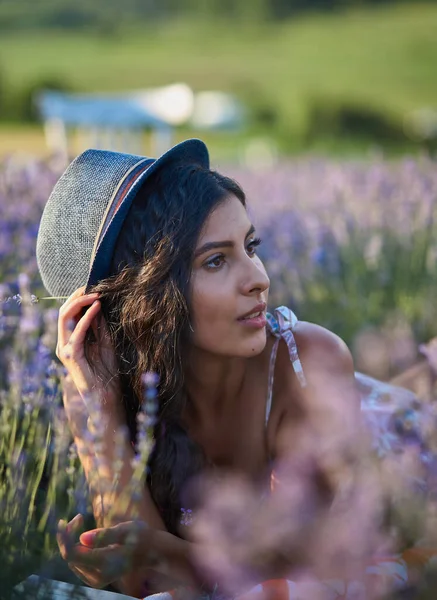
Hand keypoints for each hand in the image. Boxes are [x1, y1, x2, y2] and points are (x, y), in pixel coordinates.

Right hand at [56, 285, 121, 415]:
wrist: (106, 393)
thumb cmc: (106, 370)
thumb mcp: (105, 341)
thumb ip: (99, 325)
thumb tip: (99, 303)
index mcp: (70, 338)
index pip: (69, 312)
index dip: (79, 297)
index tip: (93, 286)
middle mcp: (64, 342)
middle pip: (64, 311)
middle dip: (77, 296)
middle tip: (93, 286)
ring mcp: (65, 349)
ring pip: (65, 318)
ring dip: (80, 303)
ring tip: (95, 294)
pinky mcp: (72, 356)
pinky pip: (76, 332)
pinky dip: (86, 318)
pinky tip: (97, 308)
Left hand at [56, 514, 155, 590]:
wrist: (151, 552)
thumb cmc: (140, 537)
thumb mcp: (126, 530)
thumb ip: (105, 535)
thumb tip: (82, 538)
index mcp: (104, 564)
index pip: (72, 554)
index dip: (64, 537)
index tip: (66, 520)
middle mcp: (97, 576)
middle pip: (69, 556)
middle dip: (68, 535)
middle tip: (78, 517)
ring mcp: (95, 580)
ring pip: (71, 559)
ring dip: (71, 540)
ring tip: (81, 522)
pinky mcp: (94, 578)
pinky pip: (77, 562)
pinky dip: (76, 547)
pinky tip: (84, 536)